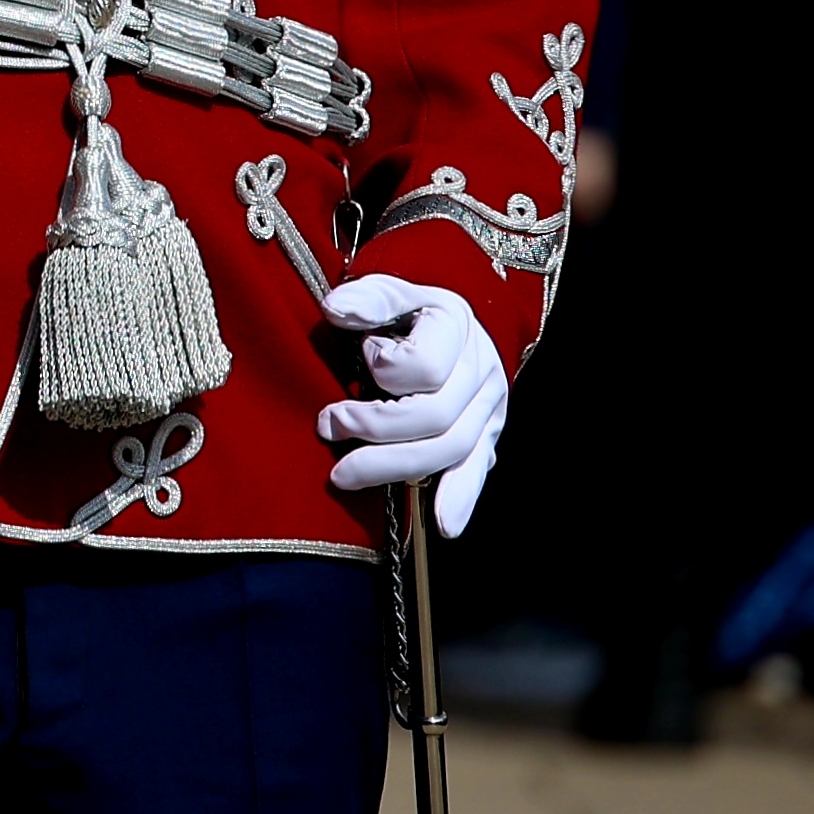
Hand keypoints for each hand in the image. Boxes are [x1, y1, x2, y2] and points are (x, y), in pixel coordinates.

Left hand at [317, 266, 511, 536]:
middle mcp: (480, 370)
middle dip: (372, 427)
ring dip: (394, 467)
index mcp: (457, 328)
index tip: (363, 353)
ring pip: (449, 449)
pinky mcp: (485, 436)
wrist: (446, 321)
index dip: (385, 367)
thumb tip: (337, 310)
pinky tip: (444, 525)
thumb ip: (366, 298)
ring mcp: (487, 408)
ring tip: (344, 474)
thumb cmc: (406, 307)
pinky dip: (460, 497)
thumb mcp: (388, 288)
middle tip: (326, 427)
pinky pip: (477, 469)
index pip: (425, 367)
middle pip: (433, 417)